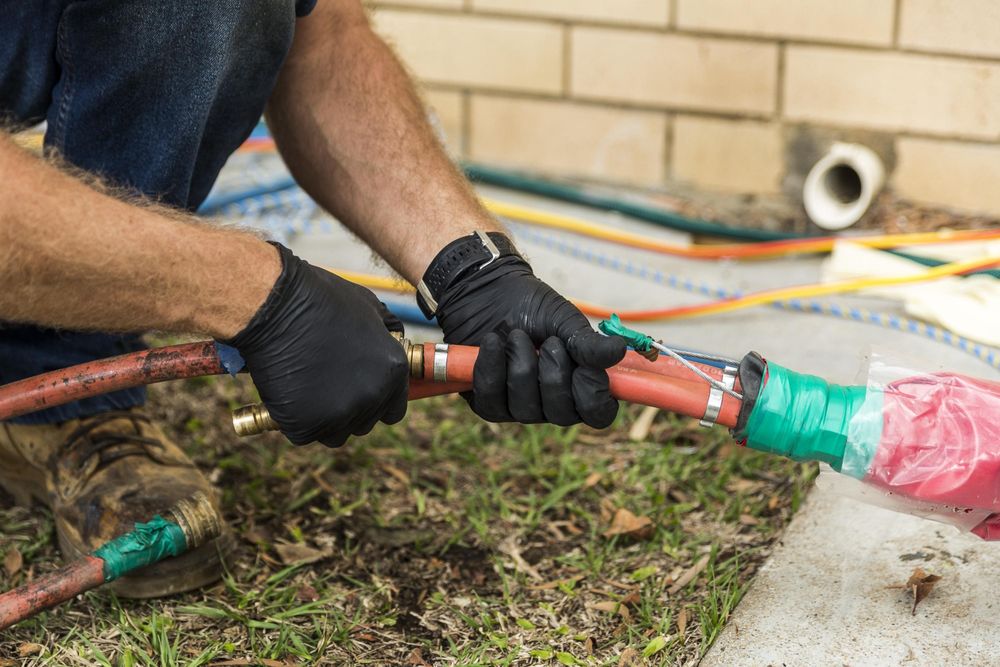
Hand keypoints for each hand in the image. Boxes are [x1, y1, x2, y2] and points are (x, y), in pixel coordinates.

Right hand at [226, 243, 408, 445]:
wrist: (275, 306)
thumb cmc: (319, 299)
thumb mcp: (368, 307)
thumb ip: (386, 331)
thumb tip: (395, 337)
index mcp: (393, 370)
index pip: (393, 409)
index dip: (376, 403)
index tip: (357, 393)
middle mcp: (372, 396)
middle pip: (364, 423)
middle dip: (348, 410)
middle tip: (325, 386)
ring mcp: (339, 414)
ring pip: (335, 434)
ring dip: (323, 420)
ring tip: (306, 389)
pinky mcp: (305, 426)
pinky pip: (303, 434)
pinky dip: (294, 420)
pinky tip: (288, 394)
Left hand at [435, 252, 624, 427]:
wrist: (490, 294)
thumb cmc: (533, 309)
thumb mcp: (565, 321)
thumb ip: (588, 343)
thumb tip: (619, 351)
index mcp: (581, 386)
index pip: (598, 413)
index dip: (593, 394)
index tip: (584, 366)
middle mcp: (553, 405)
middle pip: (561, 414)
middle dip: (554, 373)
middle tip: (548, 341)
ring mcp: (520, 408)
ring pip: (525, 408)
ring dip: (522, 364)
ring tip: (517, 335)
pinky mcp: (489, 404)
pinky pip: (492, 400)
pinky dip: (493, 367)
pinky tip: (493, 342)